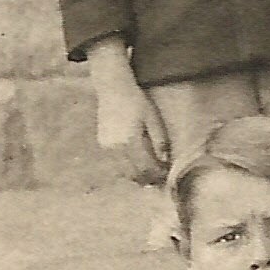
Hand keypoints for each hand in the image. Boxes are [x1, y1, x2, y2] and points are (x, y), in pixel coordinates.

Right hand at [93, 67, 171, 186]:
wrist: (113, 90)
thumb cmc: (137, 102)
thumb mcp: (153, 120)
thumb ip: (159, 141)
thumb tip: (165, 160)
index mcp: (130, 141)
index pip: (145, 167)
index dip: (156, 174)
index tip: (166, 176)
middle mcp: (115, 148)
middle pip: (132, 173)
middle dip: (147, 179)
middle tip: (160, 179)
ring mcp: (106, 147)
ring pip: (123, 170)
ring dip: (137, 175)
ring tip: (151, 174)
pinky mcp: (102, 144)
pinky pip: (116, 162)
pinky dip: (127, 167)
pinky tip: (137, 164)